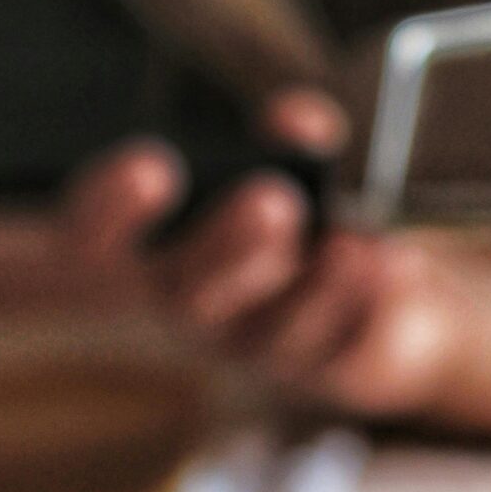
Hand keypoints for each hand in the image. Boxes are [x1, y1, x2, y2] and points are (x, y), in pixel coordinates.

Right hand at [62, 88, 490, 437]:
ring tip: (352, 242)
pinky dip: (371, 306)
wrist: (390, 299)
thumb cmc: (311, 220)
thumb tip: (294, 121)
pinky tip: (393, 265)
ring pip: (275, 331)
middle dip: (229, 246)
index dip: (110, 208)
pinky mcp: (328, 370)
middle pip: (190, 292)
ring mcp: (260, 347)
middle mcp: (197, 304)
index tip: (149, 166)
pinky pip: (345, 351)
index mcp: (158, 247)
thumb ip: (292, 140)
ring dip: (317, 285)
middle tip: (272, 201)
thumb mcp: (302, 166)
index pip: (96, 238)